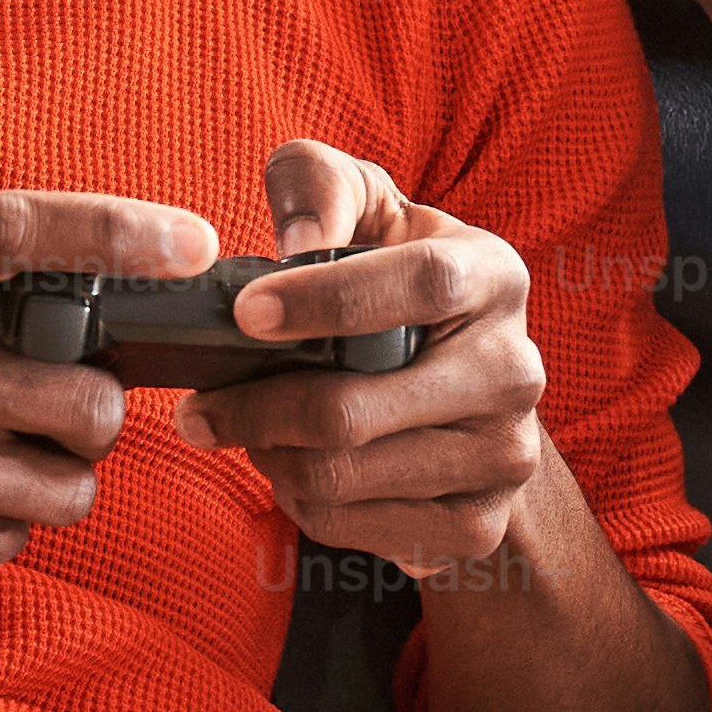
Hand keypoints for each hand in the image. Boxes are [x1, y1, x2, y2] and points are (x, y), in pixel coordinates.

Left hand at [186, 140, 556, 582]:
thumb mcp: (369, 209)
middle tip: (198, 405)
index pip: (421, 283)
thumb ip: (322, 186)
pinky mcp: (478, 525)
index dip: (326, 298)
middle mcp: (513, 370)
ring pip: (342, 477)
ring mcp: (503, 456)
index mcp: (494, 277)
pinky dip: (300, 499)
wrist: (472, 392)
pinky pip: (351, 526)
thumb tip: (297, 243)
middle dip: (256, 408)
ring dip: (268, 455)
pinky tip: (292, 463)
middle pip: (357, 410)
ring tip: (244, 428)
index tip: (244, 313)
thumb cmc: (398, 283)